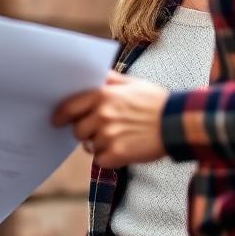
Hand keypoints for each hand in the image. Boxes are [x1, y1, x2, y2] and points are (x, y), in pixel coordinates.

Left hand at [53, 72, 167, 167]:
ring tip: (118, 138)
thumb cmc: (155, 102)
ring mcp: (109, 135)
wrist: (177, 123)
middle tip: (100, 130)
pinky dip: (108, 158)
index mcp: (103, 95)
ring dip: (99, 145)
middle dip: (85, 131)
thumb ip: (110, 79)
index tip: (57, 121)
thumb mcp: (132, 83)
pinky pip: (100, 160)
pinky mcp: (117, 154)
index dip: (60, 115)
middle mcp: (102, 115)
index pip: (69, 107)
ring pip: (89, 146)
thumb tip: (95, 75)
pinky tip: (122, 150)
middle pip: (77, 130)